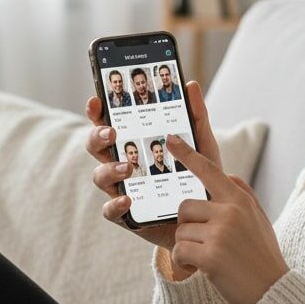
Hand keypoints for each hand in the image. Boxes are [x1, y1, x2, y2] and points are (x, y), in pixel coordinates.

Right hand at [84, 80, 222, 257]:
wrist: (208, 219)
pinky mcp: (127, 215)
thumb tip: (190, 84)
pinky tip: (128, 198)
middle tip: (112, 132)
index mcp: (134, 143)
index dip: (97, 111)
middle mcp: (121, 164)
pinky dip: (115, 204)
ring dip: (109, 169)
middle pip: (96, 146)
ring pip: (100, 176)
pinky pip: (110, 210)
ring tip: (127, 167)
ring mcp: (121, 189)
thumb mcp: (202, 145)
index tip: (96, 101)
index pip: (108, 123)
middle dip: (98, 136)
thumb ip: (196, 116)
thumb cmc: (200, 177)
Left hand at [165, 133, 288, 303]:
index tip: (170, 139)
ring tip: (210, 259)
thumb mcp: (259, 219)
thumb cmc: (262, 257)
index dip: (187, 154)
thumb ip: (241, 196)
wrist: (273, 293)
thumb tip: (225, 174)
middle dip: (187, 226)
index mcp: (240, 200)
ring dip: (188, 248)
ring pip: (180, 231)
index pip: (209, 171)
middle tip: (205, 244)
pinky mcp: (211, 255)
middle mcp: (230, 211)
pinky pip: (180, 251)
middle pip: (184, 207)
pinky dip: (185, 263)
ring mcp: (221, 233)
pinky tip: (203, 270)